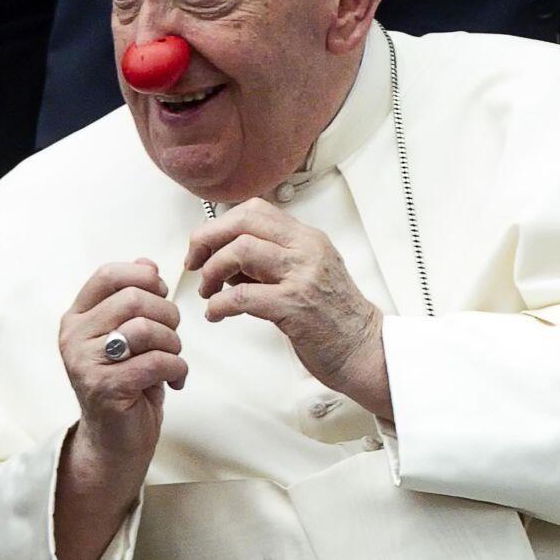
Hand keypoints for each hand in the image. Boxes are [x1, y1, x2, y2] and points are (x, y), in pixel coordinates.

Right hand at [54, 259, 186, 559]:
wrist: (114, 442)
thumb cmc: (126, 383)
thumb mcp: (128, 334)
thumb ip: (133, 297)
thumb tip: (147, 263)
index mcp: (77, 318)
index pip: (108, 274)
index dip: (144, 277)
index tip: (160, 293)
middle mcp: (74, 337)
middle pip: (134, 299)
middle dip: (167, 314)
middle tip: (173, 335)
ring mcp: (86, 363)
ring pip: (146, 329)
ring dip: (173, 343)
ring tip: (172, 359)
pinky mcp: (105, 388)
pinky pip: (156, 362)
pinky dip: (177, 369)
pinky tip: (174, 380)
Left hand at [184, 198, 391, 418]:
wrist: (364, 349)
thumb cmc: (334, 317)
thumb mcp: (307, 273)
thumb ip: (271, 259)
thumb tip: (225, 256)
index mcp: (307, 238)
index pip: (255, 210)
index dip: (221, 225)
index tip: (205, 246)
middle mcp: (306, 250)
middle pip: (243, 222)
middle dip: (208, 240)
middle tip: (195, 262)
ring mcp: (301, 276)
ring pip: (240, 251)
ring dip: (212, 271)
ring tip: (208, 291)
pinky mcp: (294, 307)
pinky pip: (242, 296)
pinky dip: (219, 305)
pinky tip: (216, 314)